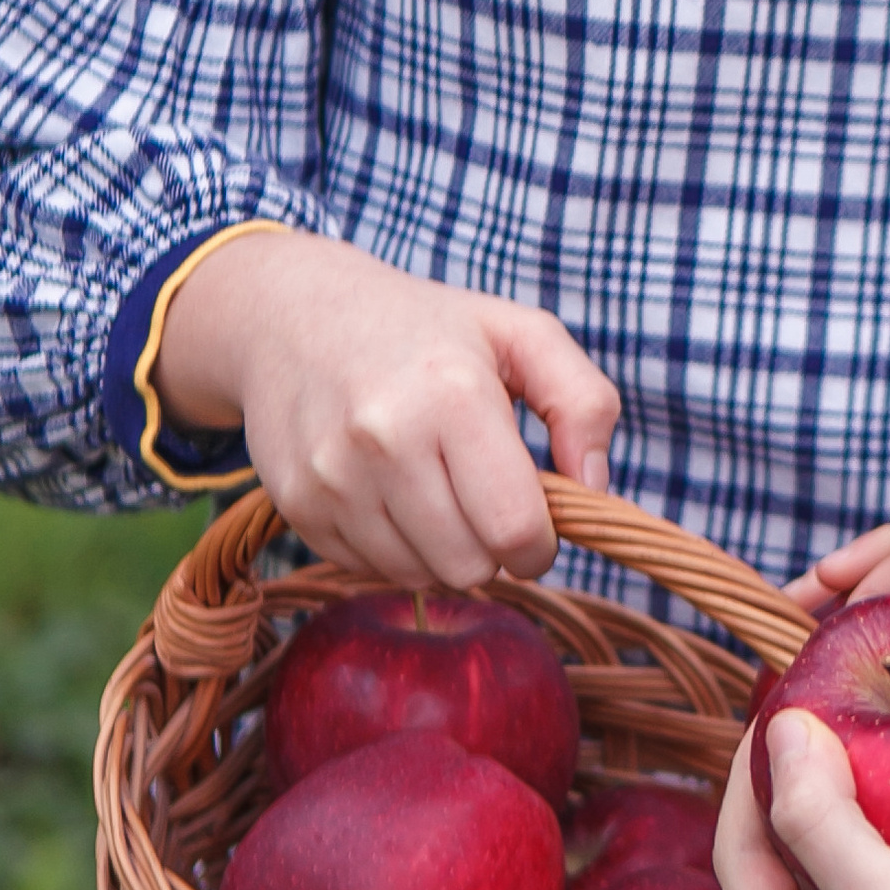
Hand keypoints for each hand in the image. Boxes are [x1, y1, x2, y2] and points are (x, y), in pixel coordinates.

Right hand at [154, 228, 619, 586]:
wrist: (294, 313)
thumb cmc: (426, 327)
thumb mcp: (521, 334)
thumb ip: (584, 404)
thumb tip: (595, 490)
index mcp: (454, 395)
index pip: (514, 529)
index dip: (540, 546)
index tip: (538, 527)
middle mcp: (385, 438)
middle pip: (468, 567)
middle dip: (492, 550)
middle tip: (484, 501)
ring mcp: (332, 475)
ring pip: (418, 577)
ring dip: (441, 551)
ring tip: (435, 490)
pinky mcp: (296, 503)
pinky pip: (367, 570)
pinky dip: (391, 547)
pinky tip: (389, 492)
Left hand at [716, 710, 889, 889]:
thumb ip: (819, 816)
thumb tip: (782, 731)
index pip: (737, 855)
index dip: (751, 778)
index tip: (783, 711)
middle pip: (779, 875)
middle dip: (792, 800)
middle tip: (820, 730)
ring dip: (838, 827)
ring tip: (864, 762)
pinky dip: (882, 856)